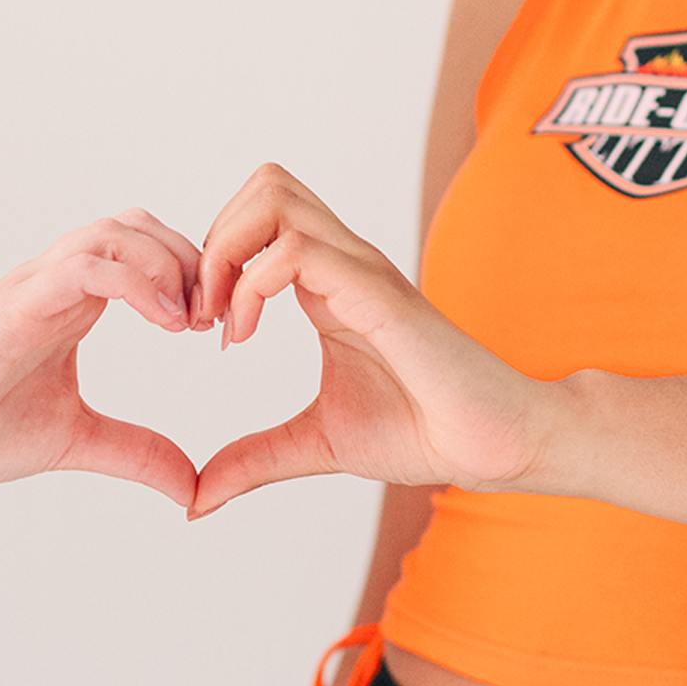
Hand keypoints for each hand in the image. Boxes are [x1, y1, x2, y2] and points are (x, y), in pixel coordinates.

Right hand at [0, 212, 201, 509]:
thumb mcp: (77, 441)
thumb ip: (136, 453)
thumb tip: (192, 487)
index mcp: (73, 303)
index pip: (146, 252)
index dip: (193, 278)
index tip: (220, 329)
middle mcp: (56, 283)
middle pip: (138, 226)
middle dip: (190, 261)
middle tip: (216, 319)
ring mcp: (34, 286)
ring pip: (115, 232)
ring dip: (169, 265)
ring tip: (193, 321)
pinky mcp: (15, 302)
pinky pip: (86, 264)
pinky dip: (137, 282)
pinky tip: (165, 322)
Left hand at [190, 165, 548, 514]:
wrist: (490, 444)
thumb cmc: (420, 431)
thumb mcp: (314, 444)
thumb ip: (254, 460)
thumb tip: (196, 501)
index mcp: (328, 282)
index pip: (258, 216)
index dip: (214, 259)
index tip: (202, 327)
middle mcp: (345, 261)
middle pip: (264, 185)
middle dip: (214, 241)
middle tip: (205, 314)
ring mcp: (362, 270)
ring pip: (275, 197)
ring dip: (228, 252)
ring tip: (225, 321)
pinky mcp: (378, 294)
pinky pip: (298, 250)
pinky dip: (253, 285)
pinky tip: (246, 337)